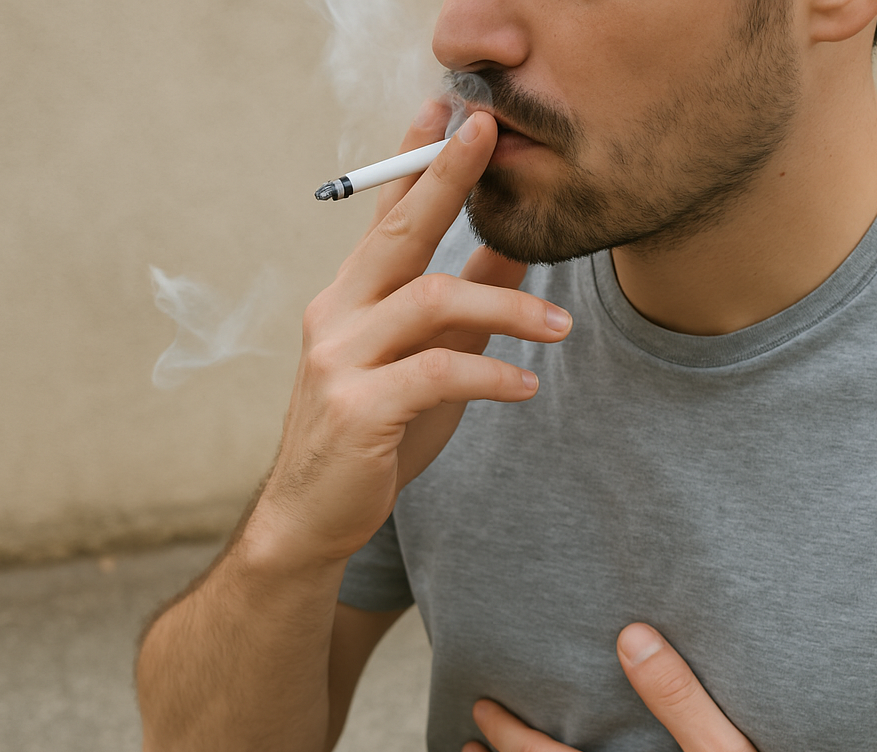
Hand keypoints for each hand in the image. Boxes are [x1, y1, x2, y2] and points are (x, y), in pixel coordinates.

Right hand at [248, 102, 572, 569]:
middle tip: (489, 132)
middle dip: (446, 177)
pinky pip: (437, 371)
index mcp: (350, 301)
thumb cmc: (373, 437)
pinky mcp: (357, 406)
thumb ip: (464, 312)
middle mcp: (337, 315)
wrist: (315, 517)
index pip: (385, 219)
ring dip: (508, 305)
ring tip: (561, 327)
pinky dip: (490, 373)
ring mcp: (340, 358)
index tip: (447, 110)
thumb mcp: (427, 366)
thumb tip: (516, 250)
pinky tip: (525, 385)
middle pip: (399, 232)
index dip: (415, 162)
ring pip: (433, 300)